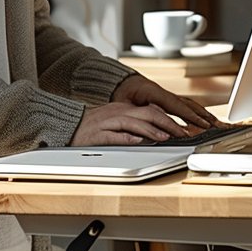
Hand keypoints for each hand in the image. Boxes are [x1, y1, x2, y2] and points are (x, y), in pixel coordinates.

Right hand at [71, 101, 195, 146]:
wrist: (68, 126)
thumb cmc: (94, 126)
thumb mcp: (117, 120)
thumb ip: (135, 123)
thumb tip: (157, 128)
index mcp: (124, 109)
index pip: (151, 111)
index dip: (169, 119)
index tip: (183, 129)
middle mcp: (117, 112)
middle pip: (147, 114)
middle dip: (167, 123)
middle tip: (182, 133)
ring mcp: (107, 123)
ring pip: (133, 123)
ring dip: (151, 130)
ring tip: (166, 137)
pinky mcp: (97, 135)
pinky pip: (113, 135)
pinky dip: (126, 138)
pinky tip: (137, 142)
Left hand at [110, 74, 218, 129]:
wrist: (121, 83)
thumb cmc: (121, 94)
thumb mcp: (123, 105)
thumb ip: (136, 113)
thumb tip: (149, 123)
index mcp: (153, 92)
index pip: (176, 106)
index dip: (190, 116)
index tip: (203, 125)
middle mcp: (164, 93)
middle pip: (189, 105)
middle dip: (204, 116)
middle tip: (218, 126)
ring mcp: (168, 96)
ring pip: (190, 105)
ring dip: (204, 115)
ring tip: (218, 124)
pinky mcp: (169, 100)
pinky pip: (186, 106)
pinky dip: (198, 113)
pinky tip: (205, 120)